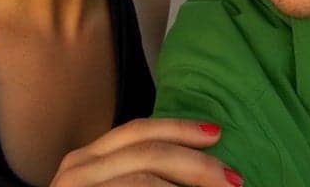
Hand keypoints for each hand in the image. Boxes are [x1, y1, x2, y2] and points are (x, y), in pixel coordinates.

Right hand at [49, 117, 243, 185]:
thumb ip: (142, 177)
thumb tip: (199, 169)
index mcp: (86, 160)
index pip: (138, 130)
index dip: (179, 129)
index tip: (217, 135)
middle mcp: (76, 170)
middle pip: (146, 151)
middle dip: (196, 164)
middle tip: (234, 179)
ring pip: (142, 179)